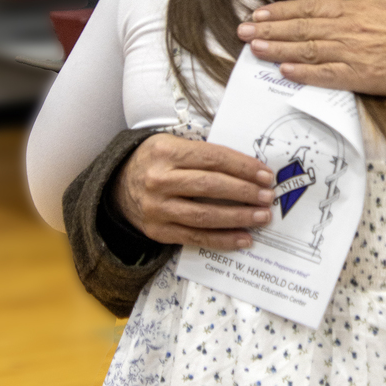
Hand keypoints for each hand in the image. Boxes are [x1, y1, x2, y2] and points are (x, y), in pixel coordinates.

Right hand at [111, 133, 275, 249]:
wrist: (118, 187)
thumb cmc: (156, 162)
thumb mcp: (172, 145)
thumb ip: (204, 153)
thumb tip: (249, 169)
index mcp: (166, 151)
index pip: (213, 158)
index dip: (242, 167)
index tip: (265, 175)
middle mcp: (158, 180)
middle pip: (210, 186)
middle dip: (244, 192)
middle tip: (267, 197)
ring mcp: (157, 208)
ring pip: (204, 215)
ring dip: (238, 217)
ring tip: (261, 217)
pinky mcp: (158, 231)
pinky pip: (196, 237)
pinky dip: (222, 240)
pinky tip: (243, 238)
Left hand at [236, 0, 385, 93]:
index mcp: (355, 7)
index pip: (309, 8)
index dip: (281, 11)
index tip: (259, 12)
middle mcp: (349, 28)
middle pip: (301, 28)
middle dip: (269, 29)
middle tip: (242, 31)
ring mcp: (354, 53)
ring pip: (307, 50)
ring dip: (277, 49)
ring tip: (253, 48)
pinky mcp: (363, 76)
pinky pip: (327, 75)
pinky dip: (304, 72)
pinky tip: (285, 70)